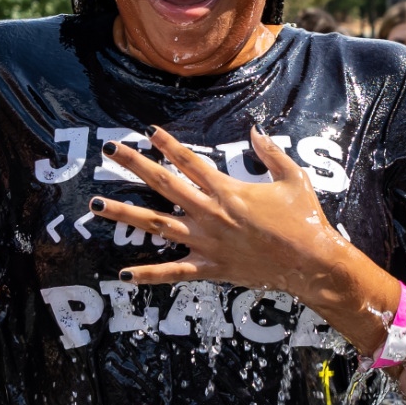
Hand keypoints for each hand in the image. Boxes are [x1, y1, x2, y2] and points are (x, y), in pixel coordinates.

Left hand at [90, 125, 347, 295]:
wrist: (311, 263)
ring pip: (156, 225)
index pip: (190, 161)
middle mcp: (209, 213)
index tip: (147, 131)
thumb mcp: (293, 178)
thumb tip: (254, 131)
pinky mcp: (209, 267)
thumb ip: (270, 153)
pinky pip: (173, 271)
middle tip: (108, 151)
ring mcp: (206, 241)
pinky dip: (148, 274)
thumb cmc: (304, 219)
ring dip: (124, 214)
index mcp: (227, 190)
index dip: (167, 145)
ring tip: (95, 205)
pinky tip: (123, 274)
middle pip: (163, 184)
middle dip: (133, 166)